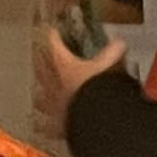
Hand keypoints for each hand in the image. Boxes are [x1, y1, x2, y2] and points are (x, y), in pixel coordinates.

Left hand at [27, 21, 126, 140]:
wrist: (90, 118)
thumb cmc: (95, 91)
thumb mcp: (108, 66)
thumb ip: (113, 52)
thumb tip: (120, 43)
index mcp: (64, 67)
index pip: (54, 46)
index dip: (52, 37)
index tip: (50, 31)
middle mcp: (52, 84)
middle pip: (41, 68)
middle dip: (40, 60)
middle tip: (38, 54)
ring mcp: (51, 104)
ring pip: (39, 95)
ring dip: (38, 91)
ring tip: (36, 89)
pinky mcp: (54, 124)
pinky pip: (43, 124)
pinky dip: (40, 123)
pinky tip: (36, 124)